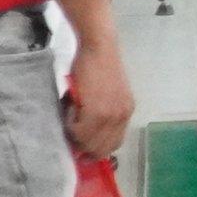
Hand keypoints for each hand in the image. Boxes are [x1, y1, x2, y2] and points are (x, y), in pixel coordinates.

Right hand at [65, 22, 136, 156]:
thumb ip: (101, 114)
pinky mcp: (97, 111)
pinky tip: (70, 107)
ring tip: (71, 114)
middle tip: (70, 132)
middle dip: (84, 145)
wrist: (99, 48)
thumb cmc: (97, 66)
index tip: (82, 147)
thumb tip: (85, 134)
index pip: (113, 144)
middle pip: (102, 148)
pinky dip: (70, 124)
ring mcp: (111, 115)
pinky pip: (79, 130)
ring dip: (76, 133)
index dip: (96, 148)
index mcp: (126, 113)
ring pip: (89, 141)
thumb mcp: (106, 95)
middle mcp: (122, 117)